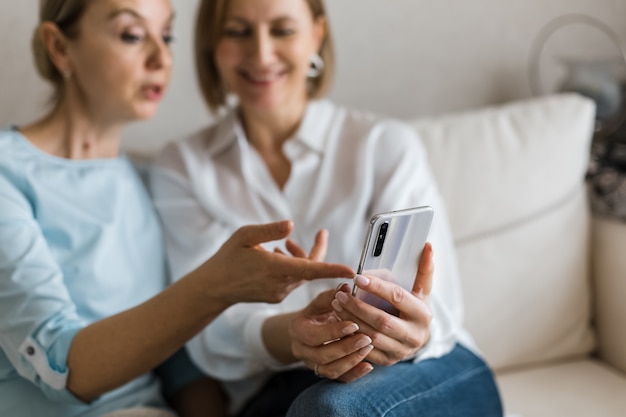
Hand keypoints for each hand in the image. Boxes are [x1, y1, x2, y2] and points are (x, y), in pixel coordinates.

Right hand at [201, 221, 354, 304]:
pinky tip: (276, 256)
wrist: (214, 288)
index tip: (350, 271)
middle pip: (311, 268)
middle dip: (317, 251)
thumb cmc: (227, 258)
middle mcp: (280, 283)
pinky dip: (291, 267)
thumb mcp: (244, 236)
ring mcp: (280, 293)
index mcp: (274, 268)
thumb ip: (269, 230)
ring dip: (300, 258)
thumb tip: (292, 225)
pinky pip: (293, 279)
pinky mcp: (277, 296)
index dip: (331, 269)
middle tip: (323, 233)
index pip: (310, 269)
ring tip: (283, 244)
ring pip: (302, 274)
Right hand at [265, 229, 372, 380]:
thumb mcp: (320, 300)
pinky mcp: (323, 373)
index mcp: (297, 329)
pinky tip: (369, 365)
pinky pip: (338, 379)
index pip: (314, 336)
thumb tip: (347, 286)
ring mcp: (311, 364)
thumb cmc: (316, 312)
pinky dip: (354, 374)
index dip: (334, 331)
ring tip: (369, 348)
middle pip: (322, 355)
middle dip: (346, 347)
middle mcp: (301, 350)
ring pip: (330, 370)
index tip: (354, 324)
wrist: (307, 329)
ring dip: (351, 361)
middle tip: (367, 338)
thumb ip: (332, 295)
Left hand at [331, 243, 433, 365]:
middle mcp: (414, 335)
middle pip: (382, 321)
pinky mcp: (388, 361)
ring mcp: (401, 351)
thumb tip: (428, 246)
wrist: (418, 338)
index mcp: (423, 314)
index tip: (358, 277)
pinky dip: (351, 337)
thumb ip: (423, 269)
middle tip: (340, 294)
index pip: (398, 298)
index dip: (377, 287)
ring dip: (350, 320)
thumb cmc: (415, 309)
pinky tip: (339, 322)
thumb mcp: (421, 290)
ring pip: (371, 337)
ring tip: (336, 304)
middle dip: (358, 307)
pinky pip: (366, 350)